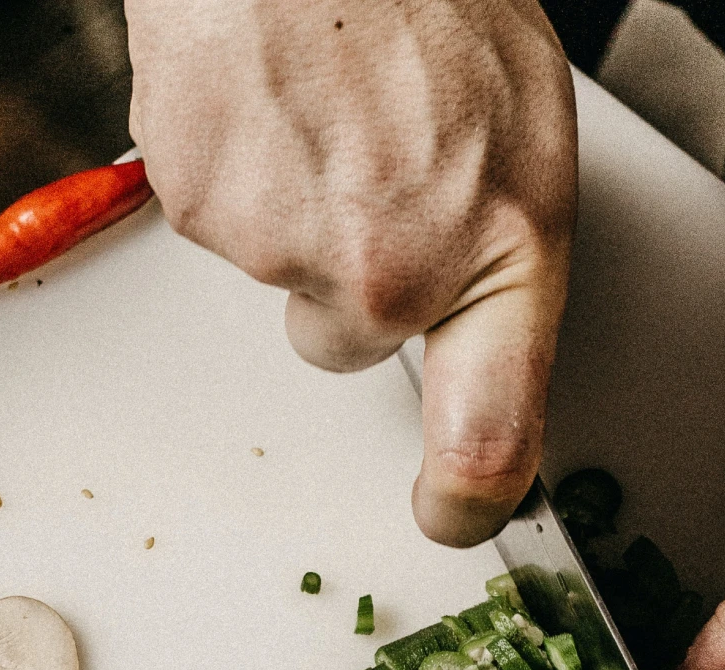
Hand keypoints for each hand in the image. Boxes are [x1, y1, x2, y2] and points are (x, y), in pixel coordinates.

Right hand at [125, 0, 576, 545]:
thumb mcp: (524, 120)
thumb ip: (496, 240)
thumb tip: (469, 314)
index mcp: (501, 247)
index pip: (492, 437)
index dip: (467, 497)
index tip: (452, 513)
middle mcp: (392, 269)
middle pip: (345, 343)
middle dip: (348, 278)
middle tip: (365, 169)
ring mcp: (287, 247)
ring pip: (279, 275)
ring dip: (294, 210)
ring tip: (322, 107)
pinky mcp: (200, 210)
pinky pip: (218, 219)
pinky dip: (236, 171)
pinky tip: (268, 100)